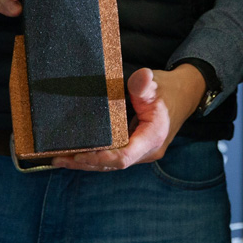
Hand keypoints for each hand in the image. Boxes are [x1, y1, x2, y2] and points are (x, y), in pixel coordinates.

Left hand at [52, 64, 205, 170]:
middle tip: (58, 158)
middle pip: (113, 165)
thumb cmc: (168, 89)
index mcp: (153, 137)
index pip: (124, 157)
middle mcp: (148, 151)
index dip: (100, 158)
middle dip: (86, 163)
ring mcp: (142, 152)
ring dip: (87, 162)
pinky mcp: (136, 149)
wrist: (184, 94)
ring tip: (59, 159)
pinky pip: (114, 157)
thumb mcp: (156, 83)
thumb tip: (142, 77)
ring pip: (112, 164)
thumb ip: (144, 84)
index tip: (79, 154)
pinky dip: (95, 157)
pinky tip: (75, 155)